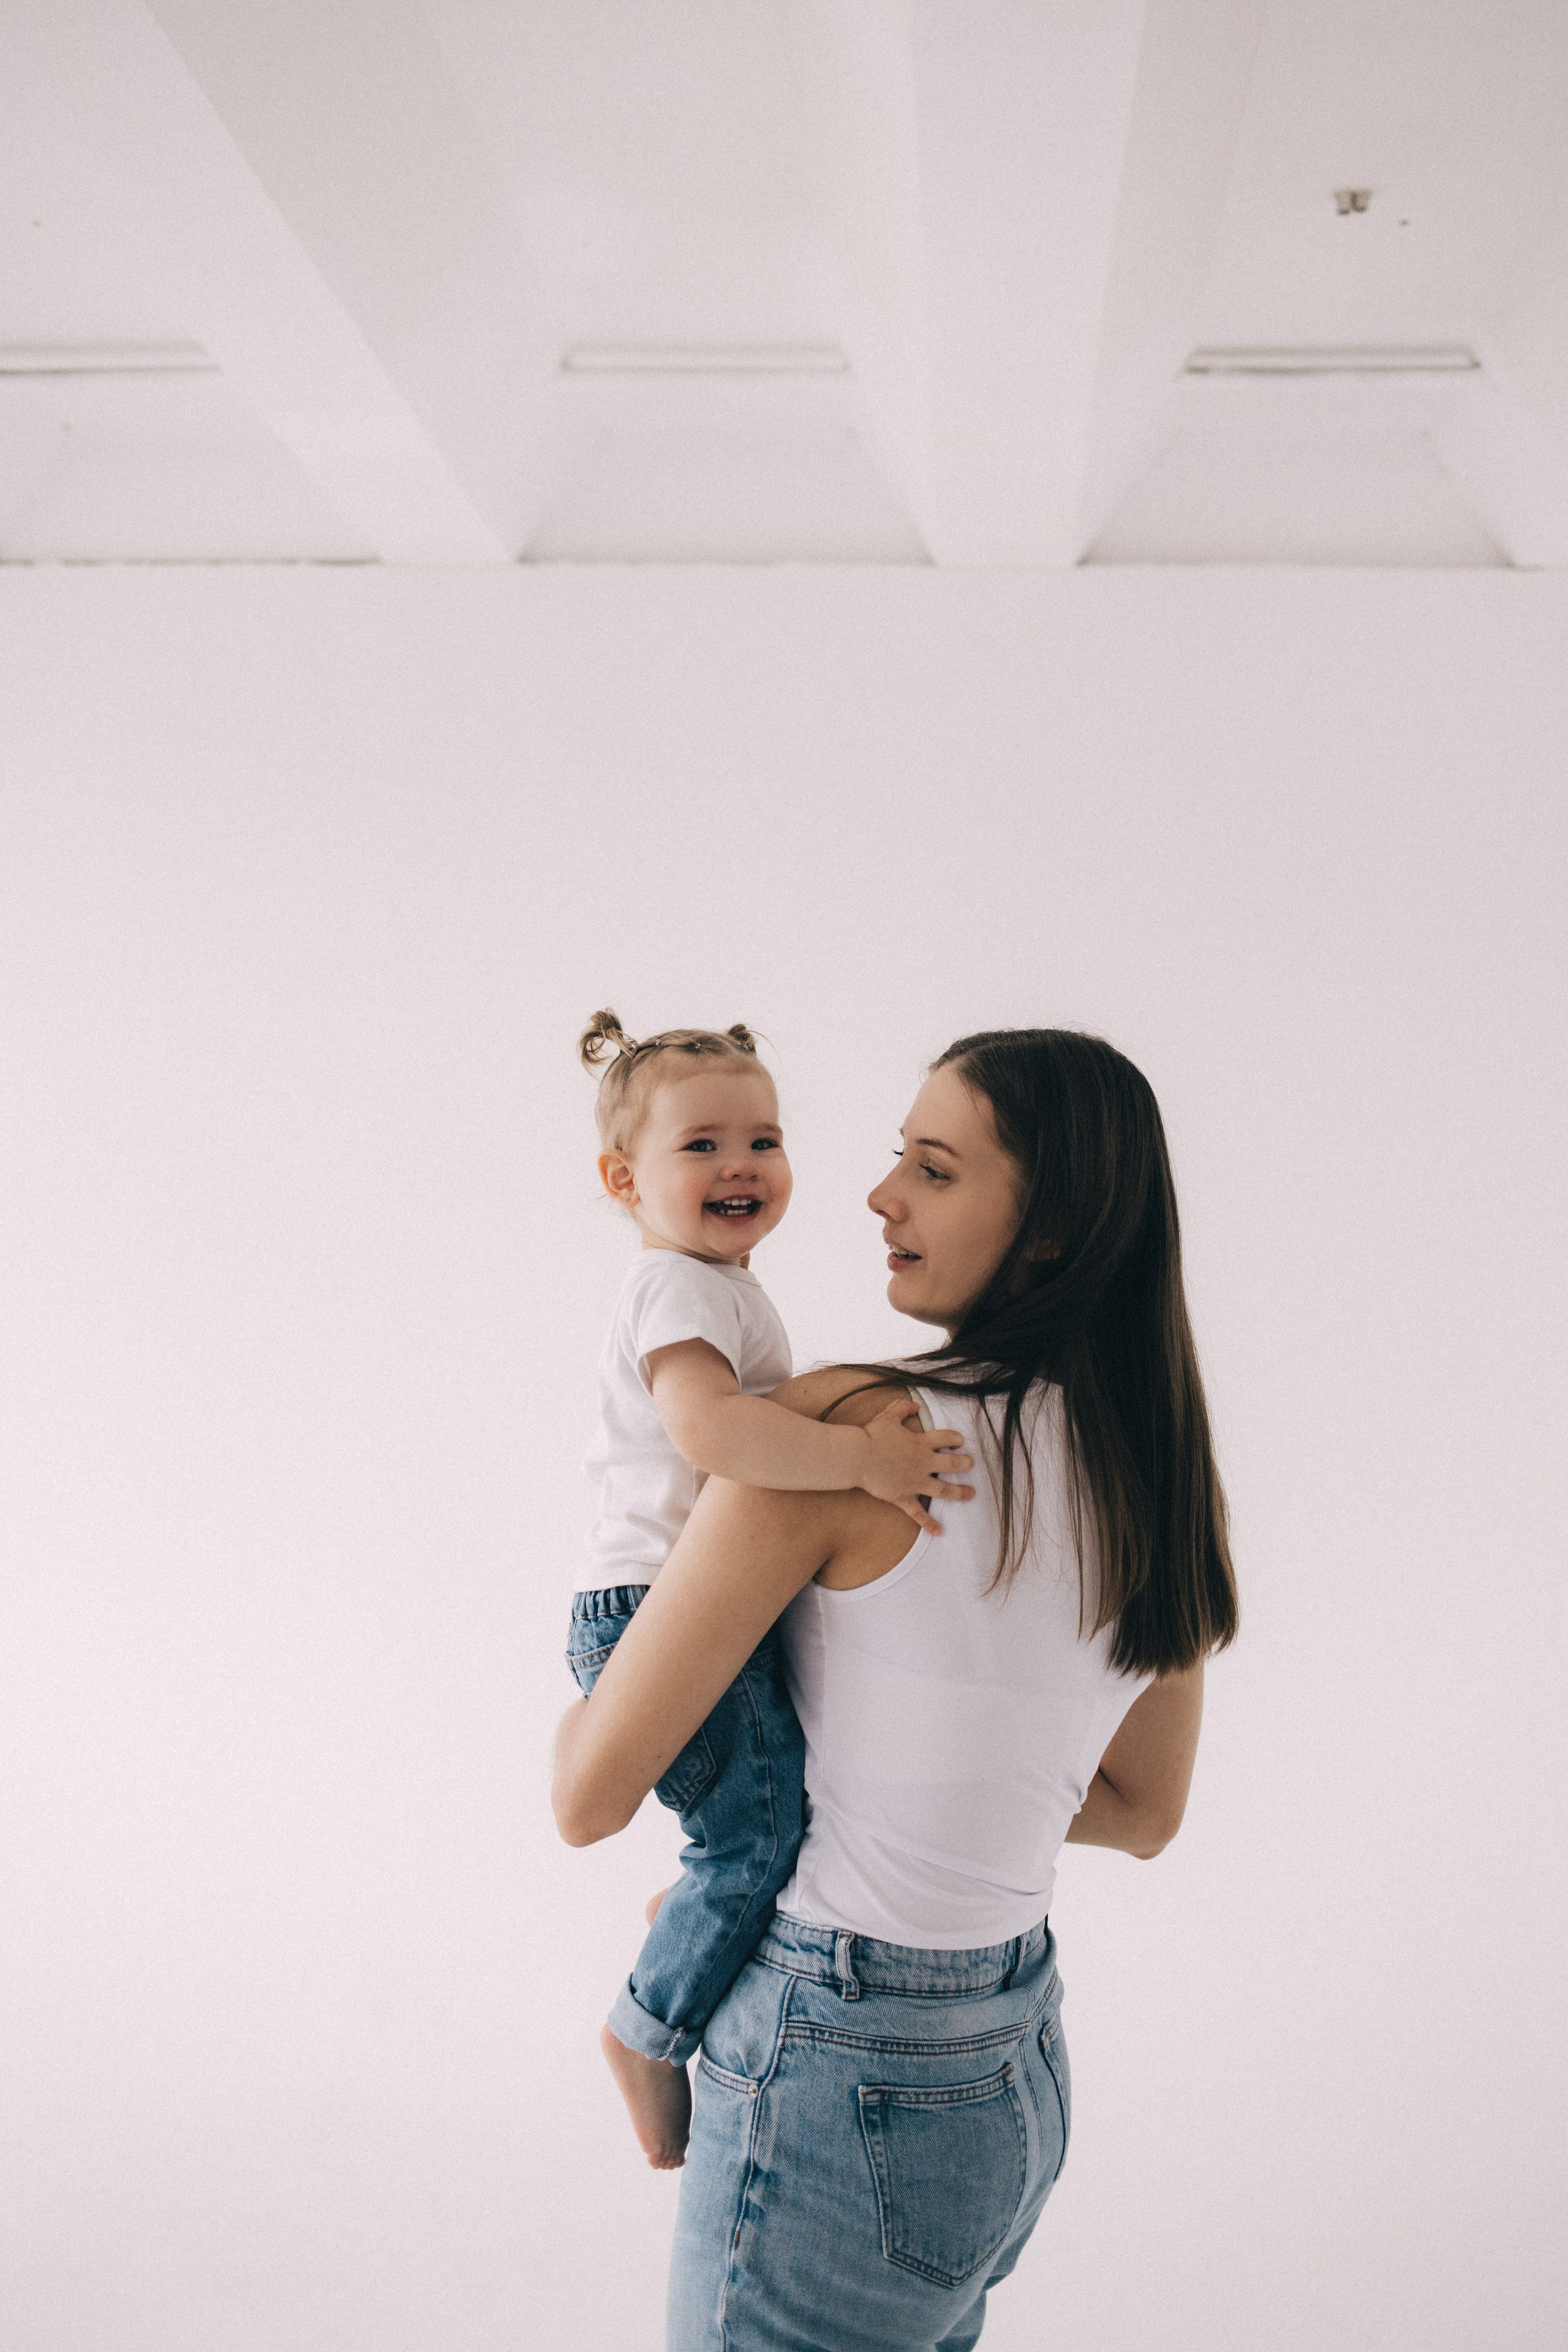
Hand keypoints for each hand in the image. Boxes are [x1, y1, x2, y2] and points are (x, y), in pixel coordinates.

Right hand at [859, 1395, 974, 1533]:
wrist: (857, 1457)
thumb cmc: (871, 1435)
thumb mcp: (888, 1416)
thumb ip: (903, 1408)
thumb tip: (915, 1405)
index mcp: (921, 1443)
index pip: (947, 1438)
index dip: (956, 1439)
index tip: (960, 1441)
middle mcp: (923, 1463)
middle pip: (952, 1464)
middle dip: (965, 1463)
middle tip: (971, 1463)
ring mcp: (915, 1482)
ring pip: (944, 1489)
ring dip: (960, 1492)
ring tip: (972, 1493)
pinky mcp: (903, 1497)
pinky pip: (918, 1513)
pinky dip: (928, 1523)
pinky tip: (938, 1531)